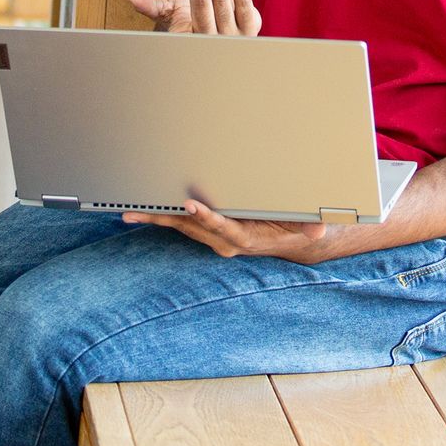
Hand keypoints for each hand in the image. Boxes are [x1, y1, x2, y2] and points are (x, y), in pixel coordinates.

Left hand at [123, 198, 336, 263]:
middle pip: (191, 227)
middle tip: (140, 209)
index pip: (221, 226)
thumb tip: (318, 229)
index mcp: (243, 237)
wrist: (288, 240)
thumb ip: (310, 226)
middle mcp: (223, 240)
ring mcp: (212, 237)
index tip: (190, 205)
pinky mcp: (206, 232)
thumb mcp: (305, 226)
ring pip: (180, 227)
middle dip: (166, 217)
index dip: (206, 216)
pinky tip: (137, 212)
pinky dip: (159, 217)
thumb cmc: (293, 228)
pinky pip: (180, 225)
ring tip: (127, 213)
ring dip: (154, 219)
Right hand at [125, 0, 261, 34]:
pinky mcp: (251, 29)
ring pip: (224, 2)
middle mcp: (212, 41)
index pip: (190, 8)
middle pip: (204, 3)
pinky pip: (245, 4)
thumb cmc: (187, 20)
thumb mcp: (167, 14)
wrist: (215, 32)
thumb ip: (148, 5)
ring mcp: (234, 37)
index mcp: (189, 38)